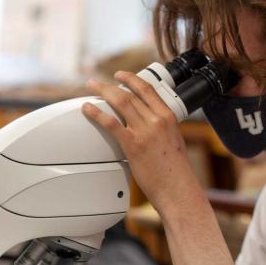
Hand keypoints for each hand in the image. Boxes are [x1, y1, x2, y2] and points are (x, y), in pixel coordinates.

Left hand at [81, 71, 200, 212]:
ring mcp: (145, 131)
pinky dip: (97, 113)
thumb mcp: (173, 142)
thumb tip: (148, 126)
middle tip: (98, 82)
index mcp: (168, 117)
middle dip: (111, 84)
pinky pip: (111, 123)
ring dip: (103, 91)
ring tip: (91, 88)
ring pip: (120, 102)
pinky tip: (88, 110)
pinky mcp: (133, 145)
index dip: (132, 79)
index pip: (148, 89)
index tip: (121, 76)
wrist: (177, 189)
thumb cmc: (175, 172)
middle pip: (130, 93)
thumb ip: (161, 129)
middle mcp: (157, 120)